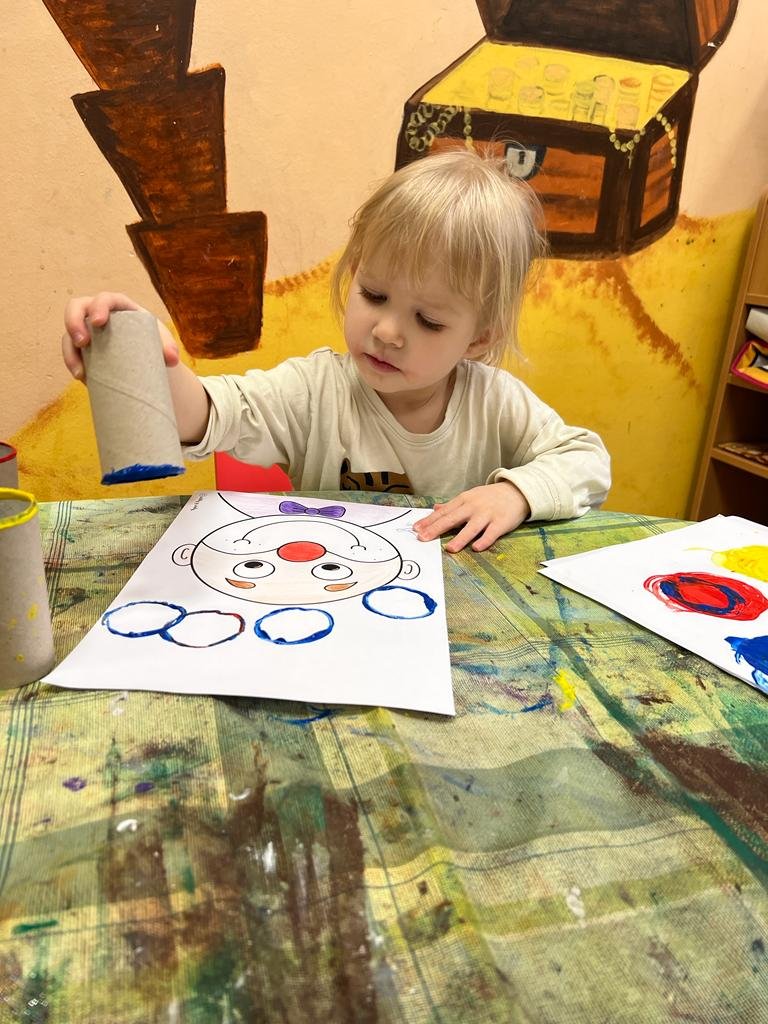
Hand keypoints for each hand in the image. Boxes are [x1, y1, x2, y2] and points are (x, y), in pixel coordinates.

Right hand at [62, 291, 179, 380]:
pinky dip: (73, 363)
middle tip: (82, 342)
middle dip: (74, 322)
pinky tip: (81, 376)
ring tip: (80, 371)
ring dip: (70, 350)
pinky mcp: (82, 346)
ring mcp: (86, 328)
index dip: (98, 307)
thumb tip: (172, 360)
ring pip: (69, 333)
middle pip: (76, 307)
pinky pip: (70, 351)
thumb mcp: (162, 342)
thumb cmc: (154, 341)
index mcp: (119, 305)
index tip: (98, 322)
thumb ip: (169, 348)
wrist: (147, 356)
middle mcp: (97, 312)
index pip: (105, 299)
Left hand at [413, 481, 530, 552]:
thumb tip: (434, 509)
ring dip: (460, 538)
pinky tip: (475, 548)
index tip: (416, 529)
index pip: (443, 512)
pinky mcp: (501, 523)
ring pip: (471, 528)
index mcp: (464, 500)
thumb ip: (452, 505)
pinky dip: (484, 540)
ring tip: (449, 549)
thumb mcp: (469, 497)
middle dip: (436, 529)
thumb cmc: (490, 497)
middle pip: (452, 519)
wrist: (517, 491)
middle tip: (423, 538)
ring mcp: (487, 515)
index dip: (429, 520)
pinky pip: (491, 533)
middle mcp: (473, 507)